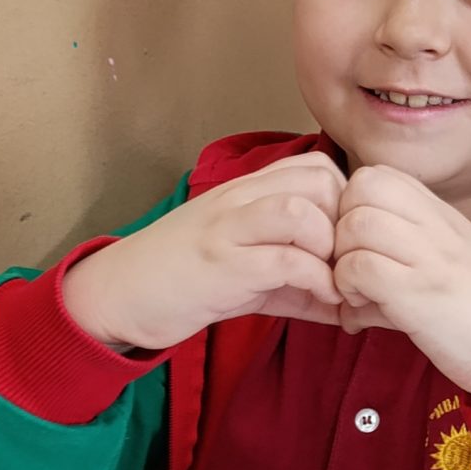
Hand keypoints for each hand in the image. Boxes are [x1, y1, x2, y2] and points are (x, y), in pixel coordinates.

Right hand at [61, 153, 345, 350]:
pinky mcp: (221, 263)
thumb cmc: (185, 281)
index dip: (348, 204)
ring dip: (331, 248)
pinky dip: (317, 282)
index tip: (351, 244)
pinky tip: (323, 301)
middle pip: (321, 178)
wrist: (119, 294)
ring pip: (303, 210)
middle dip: (348, 222)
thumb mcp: (250, 273)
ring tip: (335, 279)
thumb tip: (347, 303)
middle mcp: (239, 198)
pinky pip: (285, 261)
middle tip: (349, 262)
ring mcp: (228, 227)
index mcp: (248, 191)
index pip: (318, 166)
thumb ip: (297, 281)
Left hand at [330, 162, 470, 418]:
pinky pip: (359, 269)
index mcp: (444, 216)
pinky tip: (363, 316)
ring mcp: (431, 256)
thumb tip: (346, 285)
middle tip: (350, 269)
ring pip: (354, 225)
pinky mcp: (421, 293)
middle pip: (360, 188)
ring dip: (342, 262)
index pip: (378, 174)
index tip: (359, 248)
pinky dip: (349, 292)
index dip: (351, 207)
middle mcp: (438, 226)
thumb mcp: (446, 272)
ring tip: (357, 295)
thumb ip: (399, 264)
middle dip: (339, 228)